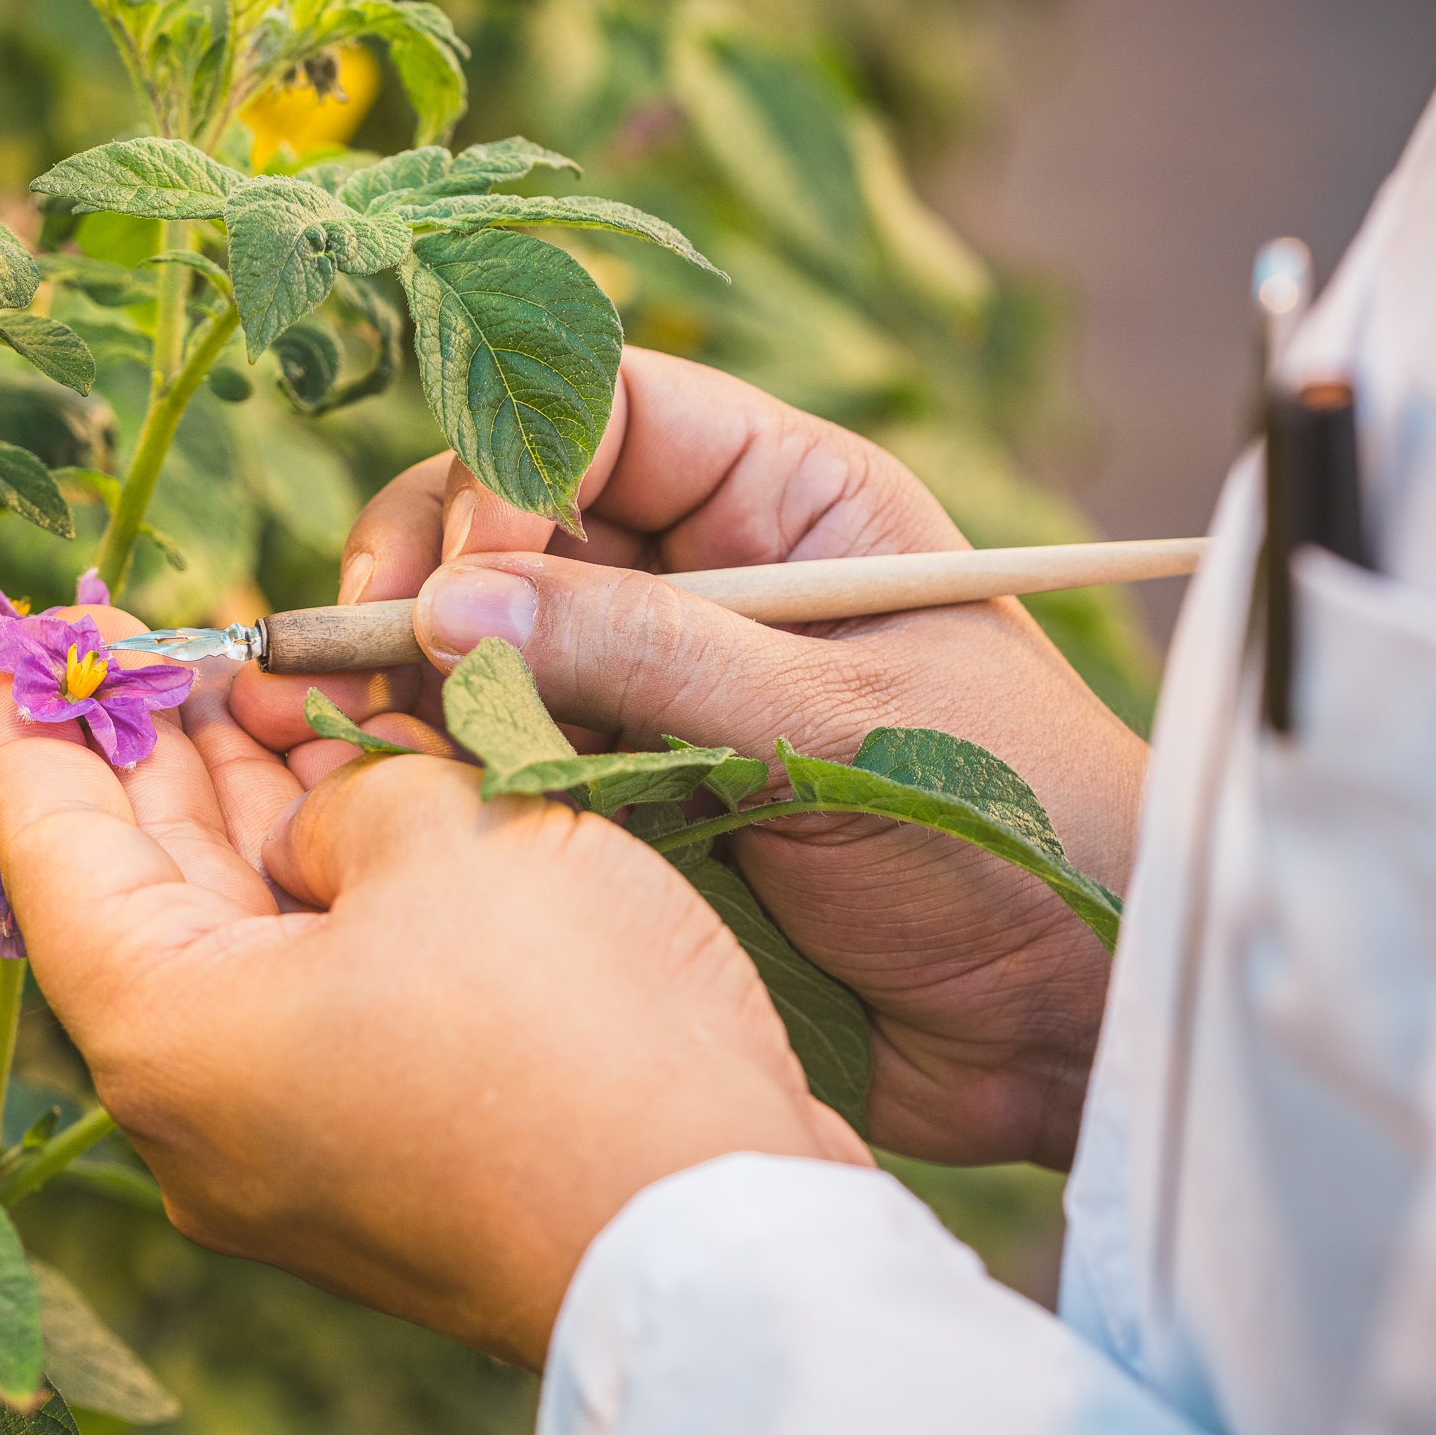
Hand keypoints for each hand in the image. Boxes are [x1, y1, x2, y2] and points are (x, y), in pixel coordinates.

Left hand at [0, 616, 866, 1370]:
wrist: (720, 1246)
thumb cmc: (569, 1034)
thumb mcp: (443, 837)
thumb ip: (347, 794)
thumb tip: (332, 834)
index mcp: (163, 1032)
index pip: (48, 847)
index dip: (25, 725)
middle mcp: (196, 1108)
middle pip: (139, 891)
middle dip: (151, 753)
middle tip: (145, 638)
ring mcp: (288, 1144)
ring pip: (238, 936)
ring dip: (251, 808)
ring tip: (254, 679)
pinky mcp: (380, 1153)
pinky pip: (316, 988)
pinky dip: (327, 884)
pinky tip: (355, 787)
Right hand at [235, 349, 1147, 1168]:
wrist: (1068, 1024)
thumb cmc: (1009, 833)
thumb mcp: (830, 724)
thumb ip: (640, 654)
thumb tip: (449, 604)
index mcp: (789, 502)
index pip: (605, 410)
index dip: (510, 463)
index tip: (460, 573)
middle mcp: (708, 573)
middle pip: (515, 513)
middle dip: (431, 571)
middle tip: (367, 659)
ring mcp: (660, 684)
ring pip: (492, 636)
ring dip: (424, 677)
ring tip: (383, 741)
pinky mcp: (629, 790)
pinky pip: (509, 744)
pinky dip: (451, 761)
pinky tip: (411, 792)